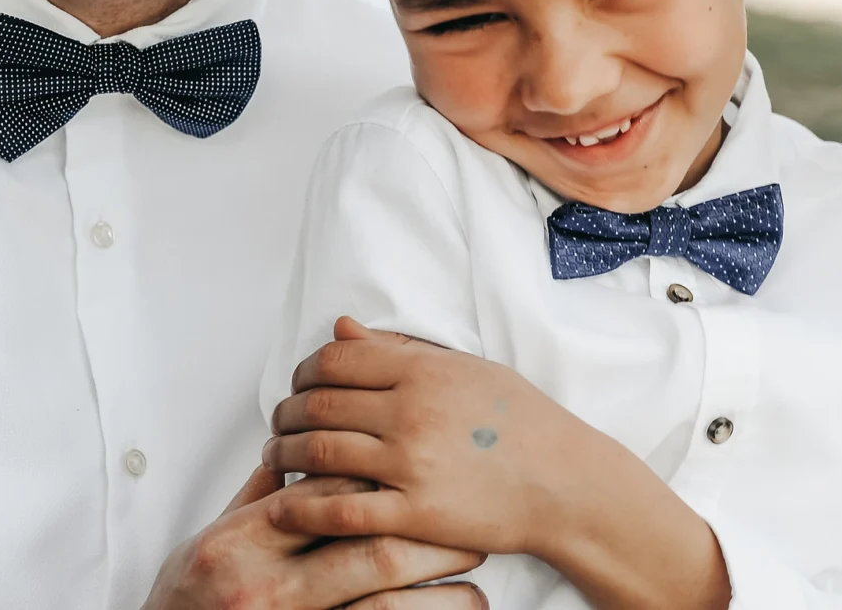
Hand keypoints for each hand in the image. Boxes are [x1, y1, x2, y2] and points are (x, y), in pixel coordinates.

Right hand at [142, 465, 488, 609]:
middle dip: (429, 529)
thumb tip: (298, 443)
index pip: (327, 492)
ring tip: (476, 571)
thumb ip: (262, 495)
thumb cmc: (188, 597)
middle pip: (367, 544)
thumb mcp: (214, 537)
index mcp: (242, 541)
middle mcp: (265, 585)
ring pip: (382, 604)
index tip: (426, 462)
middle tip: (472, 519)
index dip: (382, 474)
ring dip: (439, 587)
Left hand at [265, 320, 730, 609]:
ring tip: (276, 460)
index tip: (300, 385)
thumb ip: (399, 350)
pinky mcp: (413, 512)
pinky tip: (284, 507)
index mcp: (424, 371)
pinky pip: (338, 511)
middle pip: (319, 404)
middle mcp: (412, 412)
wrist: (564, 482)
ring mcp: (411, 463)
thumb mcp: (466, 370)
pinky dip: (300, 509)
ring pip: (318, 453)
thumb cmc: (522, 423)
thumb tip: (342, 329)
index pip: (337, 361)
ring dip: (284, 456)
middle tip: (280, 424)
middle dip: (287, 414)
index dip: (305, 372)